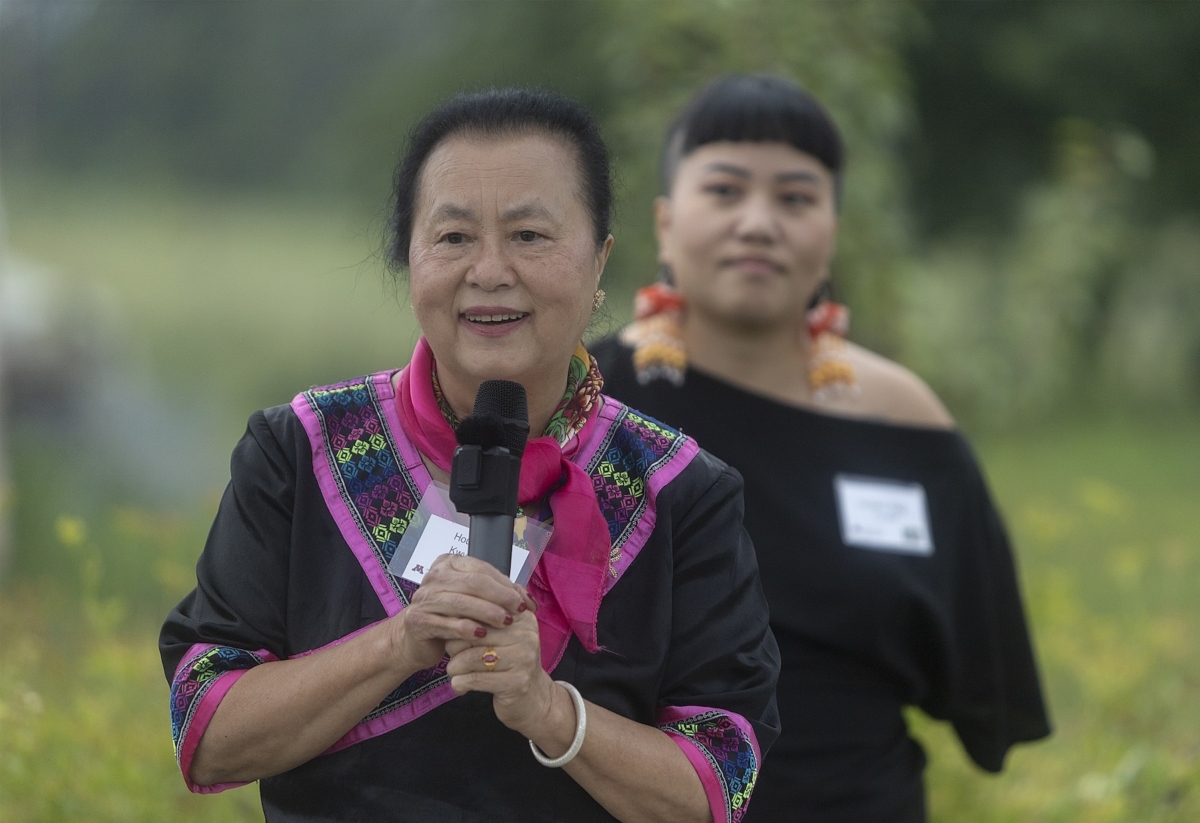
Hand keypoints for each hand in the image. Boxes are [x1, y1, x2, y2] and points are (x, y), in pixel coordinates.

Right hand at [387, 554, 535, 674]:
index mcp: (448, 564)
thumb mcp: (474, 601)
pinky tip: (481, 635)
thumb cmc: (449, 617)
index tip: (524, 602)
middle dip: (500, 597)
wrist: (415, 640)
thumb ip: (499, 596)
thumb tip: (529, 601)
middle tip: (518, 611)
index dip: (506, 584)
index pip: (482, 569)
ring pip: (461, 602)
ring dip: (487, 612)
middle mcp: (434, 576)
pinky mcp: (417, 620)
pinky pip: (446, 623)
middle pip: (473, 583)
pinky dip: (466, 629)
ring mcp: (423, 598)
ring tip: (505, 623)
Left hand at [444, 604, 555, 737]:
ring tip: (455, 671)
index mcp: (521, 617)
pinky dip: (459, 683)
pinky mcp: (517, 683)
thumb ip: (482, 620)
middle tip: (452, 655)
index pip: (481, 610)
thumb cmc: (509, 664)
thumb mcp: (502, 636)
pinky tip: (460, 686)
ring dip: (454, 667)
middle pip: (473, 633)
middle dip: (453, 646)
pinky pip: (474, 679)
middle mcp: (526, 634)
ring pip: (470, 657)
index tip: (451, 634)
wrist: (535, 699)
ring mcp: (523, 659)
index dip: (459, 622)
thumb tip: (449, 614)